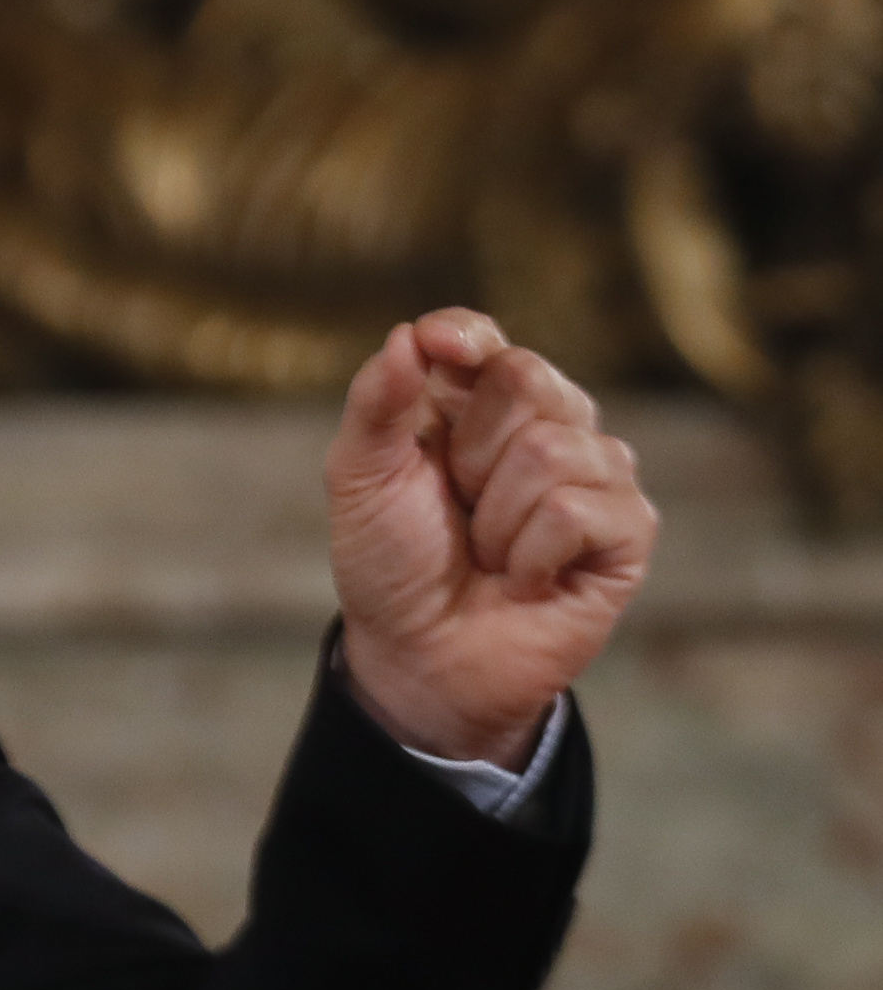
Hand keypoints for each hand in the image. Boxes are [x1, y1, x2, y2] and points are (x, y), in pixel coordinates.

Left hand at [327, 310, 655, 766]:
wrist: (420, 655)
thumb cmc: (393, 564)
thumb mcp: (360, 480)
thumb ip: (378, 405)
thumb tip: (407, 334)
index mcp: (475, 403)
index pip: (485, 337)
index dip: (465, 335)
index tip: (441, 346)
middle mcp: (547, 424)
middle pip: (525, 378)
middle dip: (468, 452)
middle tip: (456, 505)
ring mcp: (596, 474)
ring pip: (553, 448)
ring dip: (495, 516)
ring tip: (487, 551)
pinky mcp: (628, 530)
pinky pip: (578, 509)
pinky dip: (529, 553)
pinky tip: (523, 578)